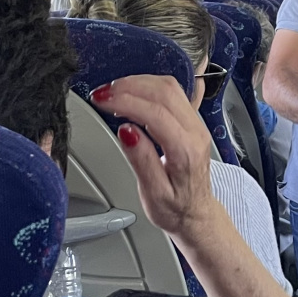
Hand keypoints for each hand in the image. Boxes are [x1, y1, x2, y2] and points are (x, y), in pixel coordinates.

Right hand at [93, 75, 226, 242]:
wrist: (196, 213)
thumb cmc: (175, 208)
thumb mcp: (153, 192)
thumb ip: (141, 159)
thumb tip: (127, 131)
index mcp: (186, 150)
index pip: (156, 113)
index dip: (126, 101)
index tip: (102, 100)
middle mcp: (196, 132)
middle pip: (165, 92)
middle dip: (129, 86)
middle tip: (102, 93)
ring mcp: (196, 124)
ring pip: (170, 87)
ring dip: (138, 83)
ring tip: (112, 91)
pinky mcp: (191, 120)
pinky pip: (173, 92)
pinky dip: (148, 86)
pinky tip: (131, 92)